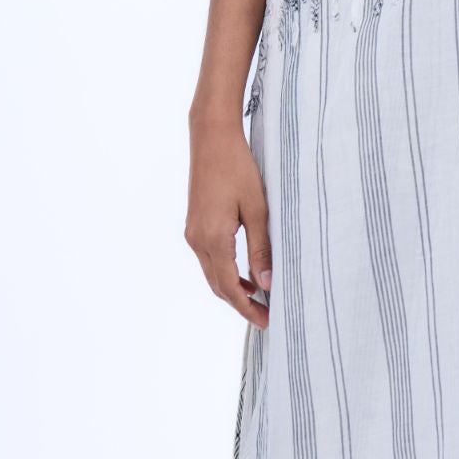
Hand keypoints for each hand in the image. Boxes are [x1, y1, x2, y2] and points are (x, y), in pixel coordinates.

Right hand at [186, 118, 274, 326]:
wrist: (211, 137)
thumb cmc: (238, 167)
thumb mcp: (257, 209)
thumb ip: (261, 248)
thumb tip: (266, 284)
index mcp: (213, 238)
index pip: (230, 287)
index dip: (247, 308)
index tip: (266, 321)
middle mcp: (197, 240)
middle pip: (218, 285)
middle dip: (240, 304)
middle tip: (265, 316)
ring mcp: (192, 232)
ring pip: (212, 273)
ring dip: (232, 289)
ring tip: (258, 299)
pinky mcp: (194, 224)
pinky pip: (209, 259)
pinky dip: (225, 272)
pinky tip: (243, 273)